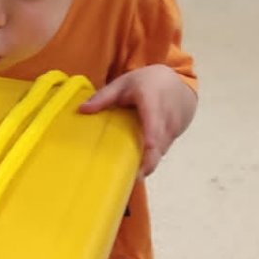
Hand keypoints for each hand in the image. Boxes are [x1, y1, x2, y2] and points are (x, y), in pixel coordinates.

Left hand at [79, 64, 196, 176]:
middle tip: (133, 177)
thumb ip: (104, 97)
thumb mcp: (123, 83)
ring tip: (134, 175)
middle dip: (149, 161)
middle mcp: (166, 115)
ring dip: (150, 162)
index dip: (152, 135)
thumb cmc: (146, 82)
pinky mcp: (175, 135)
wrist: (177, 81)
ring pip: (161, 149)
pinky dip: (152, 157)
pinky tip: (139, 165)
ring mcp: (174, 127)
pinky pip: (163, 149)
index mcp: (152, 100)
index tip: (147, 148)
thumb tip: (82, 110)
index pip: (153, 119)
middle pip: (160, 141)